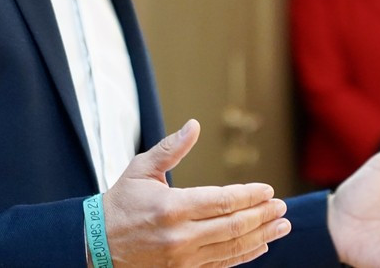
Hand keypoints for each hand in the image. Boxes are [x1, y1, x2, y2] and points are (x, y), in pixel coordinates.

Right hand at [101, 119, 290, 266]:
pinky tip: (261, 246)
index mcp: (171, 207)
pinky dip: (244, 255)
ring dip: (262, 236)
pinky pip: (220, 264)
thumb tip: (194, 125)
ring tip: (282, 226)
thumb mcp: (141, 169)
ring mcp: (182, 258)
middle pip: (233, 226)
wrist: (97, 245)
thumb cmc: (121, 203)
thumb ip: (171, 148)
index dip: (249, 196)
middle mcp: (180, 236)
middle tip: (282, 207)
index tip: (268, 190)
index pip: (222, 202)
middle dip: (262, 216)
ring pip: (232, 248)